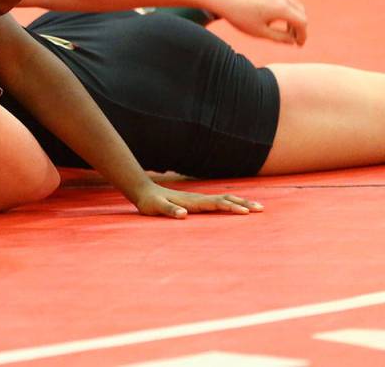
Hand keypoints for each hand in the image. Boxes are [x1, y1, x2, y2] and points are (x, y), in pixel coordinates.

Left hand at [133, 182, 262, 218]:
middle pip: (226, 200)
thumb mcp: (156, 208)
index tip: (245, 212)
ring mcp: (199, 199)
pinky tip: (237, 207)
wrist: (144, 191)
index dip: (231, 208)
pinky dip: (232, 203)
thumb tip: (184, 214)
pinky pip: (218, 202)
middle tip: (261, 209)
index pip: (216, 204)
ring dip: (240, 202)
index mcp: (193, 202)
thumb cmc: (150, 202)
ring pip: (224, 199)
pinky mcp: (197, 202)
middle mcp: (199, 199)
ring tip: (257, 207)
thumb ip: (169, 210)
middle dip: (243, 204)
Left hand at [208, 0, 306, 45]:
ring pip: (290, 1)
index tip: (299, 44)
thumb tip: (292, 41)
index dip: (303, 35)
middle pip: (299, 11)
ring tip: (282, 27)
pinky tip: (270, 14)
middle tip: (292, 37)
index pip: (302, 22)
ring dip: (290, 14)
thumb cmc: (238, 15)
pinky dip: (281, 5)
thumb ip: (279, 37)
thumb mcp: (259, 32)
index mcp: (282, 8)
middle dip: (299, 25)